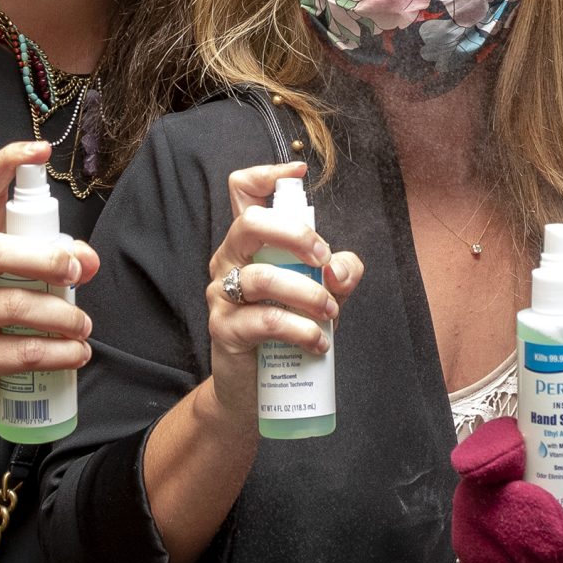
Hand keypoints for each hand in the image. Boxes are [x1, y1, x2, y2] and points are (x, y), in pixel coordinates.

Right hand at [0, 141, 99, 453]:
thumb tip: (89, 261)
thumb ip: (53, 271)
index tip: (40, 150)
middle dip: (43, 258)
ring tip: (84, 328)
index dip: (6, 166)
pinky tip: (75, 355)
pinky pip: (17, 352)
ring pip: (11, 306)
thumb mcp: (20, 293)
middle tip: (77, 274)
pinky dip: (56, 354)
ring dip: (61, 317)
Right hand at [204, 162, 361, 421]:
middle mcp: (229, 260)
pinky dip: (301, 329)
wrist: (253, 389)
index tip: (299, 173)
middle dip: (295, 235)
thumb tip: (340, 269)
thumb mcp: (320, 294)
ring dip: (308, 294)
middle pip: (249, 223)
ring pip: (263, 278)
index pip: (242, 191)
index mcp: (249, 242)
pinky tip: (319, 342)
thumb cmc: (286, 331)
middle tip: (323, 261)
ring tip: (331, 314)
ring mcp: (222, 295)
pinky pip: (265, 321)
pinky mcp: (224, 330)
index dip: (267, 174)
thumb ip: (338, 272)